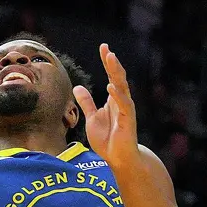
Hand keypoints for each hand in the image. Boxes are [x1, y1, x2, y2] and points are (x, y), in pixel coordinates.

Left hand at [72, 46, 138, 172]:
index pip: (111, 76)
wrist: (118, 159)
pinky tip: (111, 86)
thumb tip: (78, 87)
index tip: (103, 47)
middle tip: (106, 49)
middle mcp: (121, 101)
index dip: (107, 62)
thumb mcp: (92, 118)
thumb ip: (87, 103)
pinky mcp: (128, 121)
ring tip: (111, 59)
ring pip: (122, 87)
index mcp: (114, 99)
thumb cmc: (107, 140)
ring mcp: (126, 110)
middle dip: (112, 63)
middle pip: (118, 77)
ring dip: (116, 73)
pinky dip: (118, 96)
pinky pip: (124, 105)